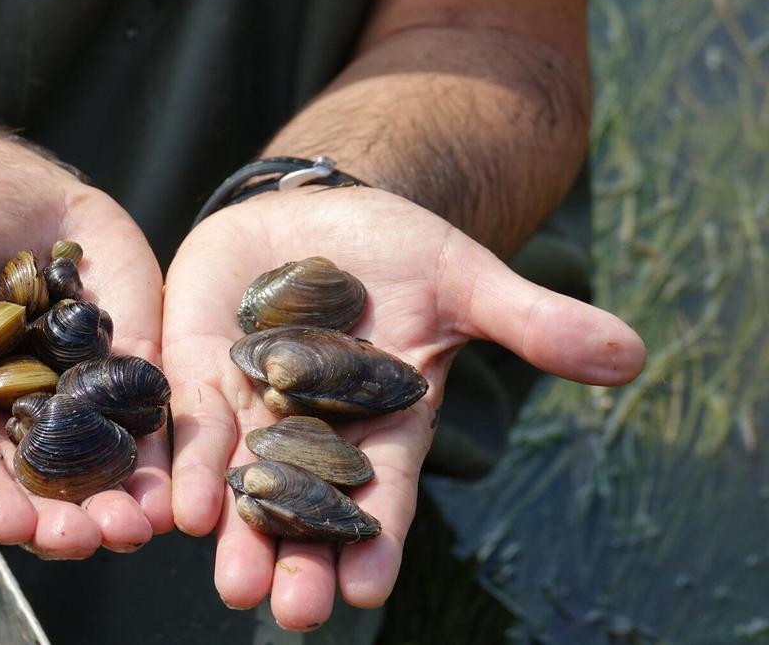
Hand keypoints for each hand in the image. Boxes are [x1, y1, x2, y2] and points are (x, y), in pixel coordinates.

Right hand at [0, 156, 170, 556]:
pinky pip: (149, 417)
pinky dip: (167, 450)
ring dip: (126, 498)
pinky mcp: (125, 368)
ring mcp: (73, 399)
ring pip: (100, 464)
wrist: (6, 201)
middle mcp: (11, 419)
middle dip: (66, 517)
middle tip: (97, 538)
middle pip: (37, 483)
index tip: (11, 527)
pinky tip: (188, 477)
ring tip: (150, 522)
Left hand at [163, 187, 644, 628]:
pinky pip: (192, 424)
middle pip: (307, 505)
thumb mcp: (465, 281)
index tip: (367, 590)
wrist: (319, 209)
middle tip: (296, 609)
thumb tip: (633, 355)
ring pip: (241, 481)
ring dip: (237, 534)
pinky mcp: (200, 370)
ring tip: (236, 584)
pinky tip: (179, 506)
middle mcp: (312, 430)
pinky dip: (187, 464)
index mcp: (383, 422)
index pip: (383, 492)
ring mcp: (252, 405)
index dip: (377, 539)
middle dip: (301, 557)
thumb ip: (531, 322)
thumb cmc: (401, 251)